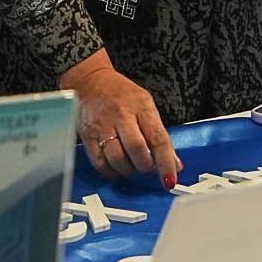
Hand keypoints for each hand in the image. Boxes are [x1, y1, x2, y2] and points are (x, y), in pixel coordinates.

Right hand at [62, 51, 181, 187]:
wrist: (90, 82)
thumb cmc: (121, 94)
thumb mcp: (146, 106)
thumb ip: (159, 134)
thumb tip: (174, 164)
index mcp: (141, 107)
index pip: (158, 140)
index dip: (166, 164)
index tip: (170, 180)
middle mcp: (121, 116)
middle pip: (137, 151)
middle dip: (145, 167)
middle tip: (147, 167)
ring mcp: (102, 126)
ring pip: (117, 160)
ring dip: (128, 170)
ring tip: (131, 166)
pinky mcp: (87, 136)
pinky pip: (99, 163)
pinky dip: (111, 172)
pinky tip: (116, 168)